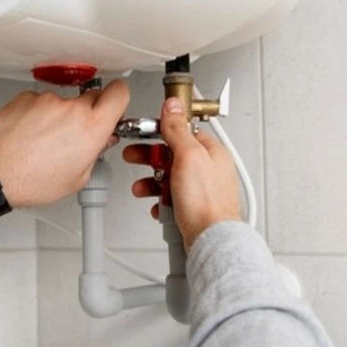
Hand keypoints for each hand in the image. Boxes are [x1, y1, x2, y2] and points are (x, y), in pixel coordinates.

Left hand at [0, 80, 129, 208]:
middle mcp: (71, 108)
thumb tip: (100, 141)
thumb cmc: (32, 180)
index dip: (119, 98)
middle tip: (76, 134)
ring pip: (63, 102)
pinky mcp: (26, 97)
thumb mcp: (77, 178)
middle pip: (92, 97)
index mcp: (91, 127)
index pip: (119, 93)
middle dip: (88, 113)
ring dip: (58, 116)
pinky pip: (40, 102)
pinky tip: (29, 135)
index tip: (115, 105)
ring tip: (44, 141)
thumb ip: (95, 153)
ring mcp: (47, 100)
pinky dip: (37, 114)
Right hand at [123, 97, 241, 249]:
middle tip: (135, 158)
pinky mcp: (193, 209)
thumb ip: (178, 129)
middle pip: (172, 156)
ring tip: (142, 188)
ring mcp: (201, 190)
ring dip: (152, 183)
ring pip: (169, 179)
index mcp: (211, 152)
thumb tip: (173, 106)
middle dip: (150, 159)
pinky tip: (158, 205)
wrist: (210, 240)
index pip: (182, 132)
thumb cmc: (206, 202)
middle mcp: (209, 170)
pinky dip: (161, 201)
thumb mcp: (188, 156)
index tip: (144, 134)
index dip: (160, 132)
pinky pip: (171, 200)